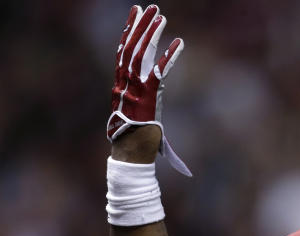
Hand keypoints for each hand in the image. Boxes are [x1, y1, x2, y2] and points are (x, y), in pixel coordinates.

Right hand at [107, 4, 189, 174]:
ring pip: (140, 54)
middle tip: (150, 8)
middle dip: (140, 26)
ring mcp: (134, 89)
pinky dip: (169, 56)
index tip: (135, 15)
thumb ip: (143, 108)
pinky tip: (179, 42)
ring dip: (151, 34)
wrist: (131, 155)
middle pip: (130, 48)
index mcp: (120, 87)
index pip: (122, 53)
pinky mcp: (147, 97)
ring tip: (161, 16)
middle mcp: (124, 85)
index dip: (129, 32)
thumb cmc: (134, 143)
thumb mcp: (137, 120)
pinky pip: (158, 72)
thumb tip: (150, 105)